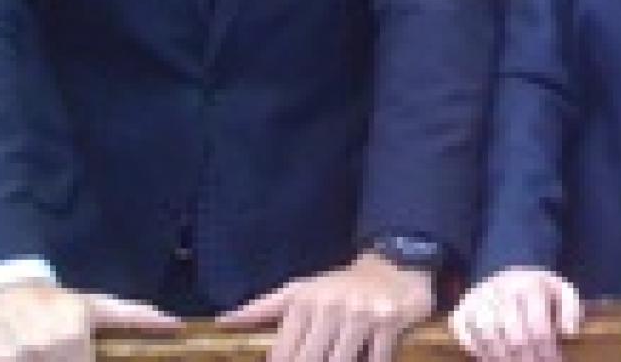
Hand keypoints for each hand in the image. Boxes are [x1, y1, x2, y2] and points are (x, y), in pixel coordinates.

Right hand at [0, 281, 181, 361]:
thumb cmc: (54, 301)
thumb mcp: (95, 306)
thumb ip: (134, 318)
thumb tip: (175, 324)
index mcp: (71, 337)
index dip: (85, 361)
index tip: (82, 355)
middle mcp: (41, 348)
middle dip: (64, 361)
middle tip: (62, 352)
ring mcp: (9, 357)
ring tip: (39, 352)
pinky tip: (18, 355)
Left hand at [217, 253, 432, 361]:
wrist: (397, 268)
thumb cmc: (342, 286)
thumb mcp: (302, 291)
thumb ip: (263, 309)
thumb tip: (223, 322)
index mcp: (303, 301)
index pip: (283, 355)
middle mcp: (329, 306)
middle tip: (320, 356)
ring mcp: (361, 315)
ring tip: (338, 355)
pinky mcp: (389, 323)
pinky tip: (366, 356)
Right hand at [449, 267, 582, 360]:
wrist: (503, 278)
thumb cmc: (536, 291)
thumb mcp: (560, 290)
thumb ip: (572, 308)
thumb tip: (569, 331)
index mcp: (529, 284)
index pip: (539, 329)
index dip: (548, 352)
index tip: (555, 361)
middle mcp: (501, 289)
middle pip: (516, 338)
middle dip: (530, 359)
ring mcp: (477, 300)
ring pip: (491, 340)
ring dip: (506, 359)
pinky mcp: (460, 313)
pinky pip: (469, 340)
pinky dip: (482, 353)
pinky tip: (496, 358)